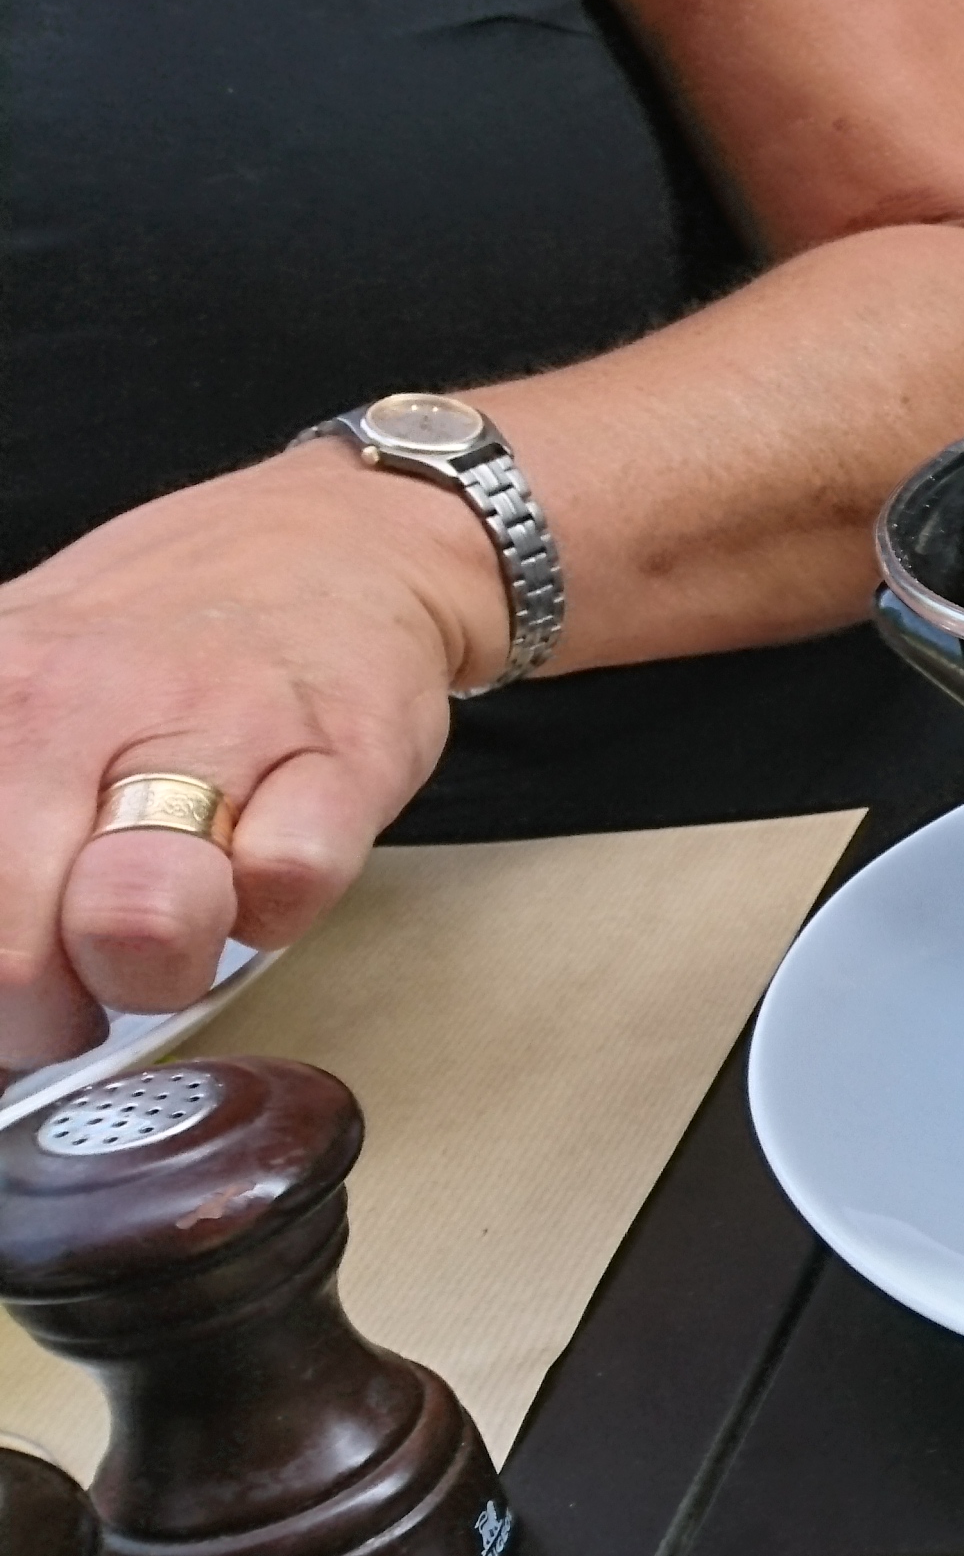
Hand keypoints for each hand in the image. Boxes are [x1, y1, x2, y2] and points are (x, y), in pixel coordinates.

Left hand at [0, 445, 504, 1066]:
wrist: (339, 541)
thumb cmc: (161, 639)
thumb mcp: (13, 679)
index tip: (10, 985)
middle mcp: (69, 704)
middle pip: (11, 953)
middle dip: (48, 1014)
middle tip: (78, 990)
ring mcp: (208, 725)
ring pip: (142, 922)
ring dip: (157, 968)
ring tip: (169, 937)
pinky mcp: (338, 753)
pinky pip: (288, 883)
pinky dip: (277, 907)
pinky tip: (260, 868)